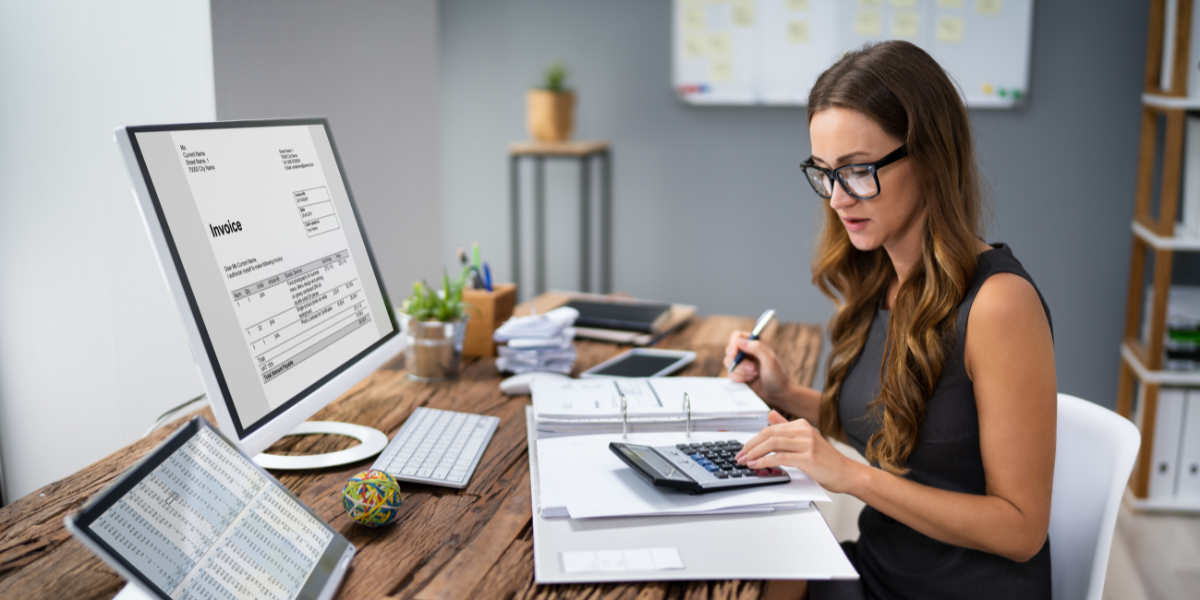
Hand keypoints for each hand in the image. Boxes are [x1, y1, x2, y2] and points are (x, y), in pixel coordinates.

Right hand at [723, 331, 792, 404]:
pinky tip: (750, 380)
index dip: (733, 344)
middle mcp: (747, 351)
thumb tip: (739, 341)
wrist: (777, 394)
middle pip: (730, 350)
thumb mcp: (769, 360)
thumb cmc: (776, 376)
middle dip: (739, 362)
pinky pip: (730, 373)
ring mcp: (742, 363)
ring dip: (740, 371)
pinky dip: (739, 378)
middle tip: (752, 368)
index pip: (737, 336)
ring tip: (754, 375)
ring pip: (728, 362)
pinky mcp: (738, 373)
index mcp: (755, 343)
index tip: (734, 355)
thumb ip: (756, 348)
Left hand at [735, 411, 860, 493]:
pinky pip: (780, 457)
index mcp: (801, 425)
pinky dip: (765, 461)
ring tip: (745, 462)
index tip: (743, 450)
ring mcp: (807, 443)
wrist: (847, 473)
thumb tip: (770, 414)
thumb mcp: (806, 440)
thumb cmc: (826, 460)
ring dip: (754, 453)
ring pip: (772, 443)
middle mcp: (804, 430)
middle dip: (750, 446)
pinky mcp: (808, 457)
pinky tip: (757, 465)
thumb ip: (786, 428)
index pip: (770, 428)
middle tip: (739, 456)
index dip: (753, 440)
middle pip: (768, 434)